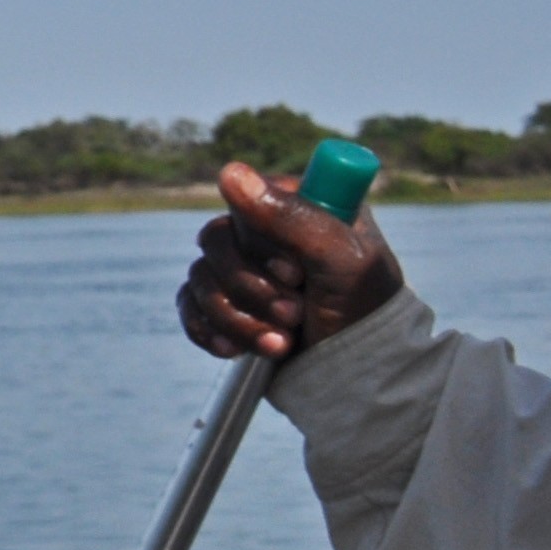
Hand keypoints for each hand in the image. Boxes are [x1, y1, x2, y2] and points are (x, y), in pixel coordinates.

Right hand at [181, 160, 398, 362]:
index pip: (248, 201)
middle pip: (215, 241)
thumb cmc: (362, 311)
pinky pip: (188, 307)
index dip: (262, 242)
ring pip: (199, 278)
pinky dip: (210, 331)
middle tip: (293, 314)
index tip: (296, 273)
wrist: (352, 377)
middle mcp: (269, 234)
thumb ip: (291, 215)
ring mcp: (243, 270)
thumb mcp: (339, 258)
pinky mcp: (223, 305)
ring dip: (236, 318)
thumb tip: (229, 172)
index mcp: (304, 207)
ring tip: (280, 342)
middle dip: (249, 288)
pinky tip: (239, 349)